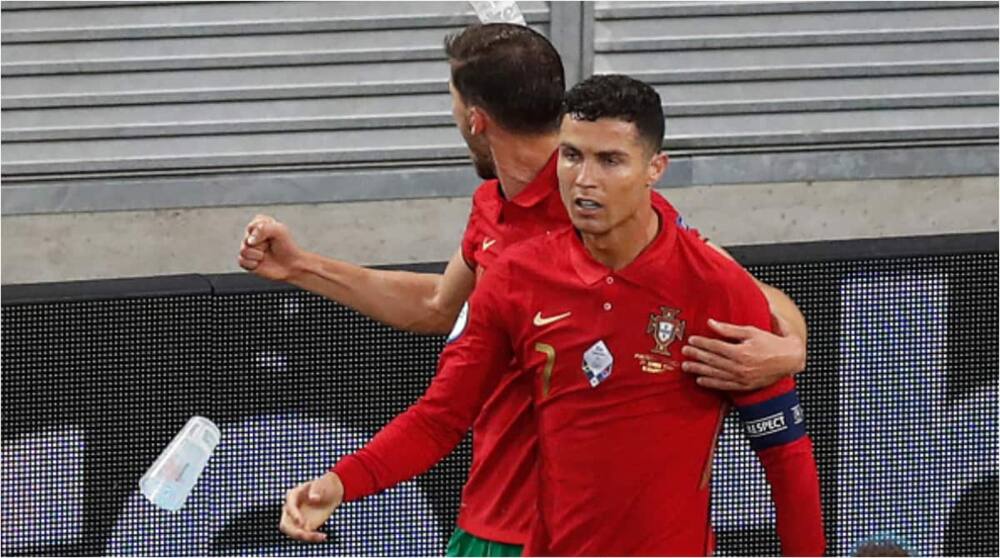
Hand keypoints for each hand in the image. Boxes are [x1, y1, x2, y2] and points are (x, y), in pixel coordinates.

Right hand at [238, 214, 303, 281]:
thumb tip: (250, 240)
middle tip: (270, 246)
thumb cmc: (287, 246)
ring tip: (265, 255)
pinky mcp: (247, 261)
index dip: (263, 234)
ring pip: (243, 251)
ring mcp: (248, 248)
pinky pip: (241, 261)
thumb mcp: (280, 230)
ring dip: (257, 255)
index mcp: (259, 224)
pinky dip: (252, 264)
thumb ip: (263, 229)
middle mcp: (251, 236)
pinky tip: (260, 263)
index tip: (274, 235)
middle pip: (246, 239)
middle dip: (261, 245)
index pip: (252, 226)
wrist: (292, 265)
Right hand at [279, 471, 343, 542]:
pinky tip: (323, 536)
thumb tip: (313, 498)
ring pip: (294, 533)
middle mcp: (291, 509)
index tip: (301, 523)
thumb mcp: (322, 485)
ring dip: (306, 537)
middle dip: (294, 532)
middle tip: (306, 534)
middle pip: (285, 525)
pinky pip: (305, 535)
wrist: (331, 493)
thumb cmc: (324, 486)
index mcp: (292, 496)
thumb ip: (317, 489)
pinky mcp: (304, 526)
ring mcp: (296, 519)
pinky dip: (313, 538)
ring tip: (321, 536)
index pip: (289, 507)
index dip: (293, 515)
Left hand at [680, 313, 805, 390]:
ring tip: (686, 366)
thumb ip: (729, 329)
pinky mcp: (744, 386)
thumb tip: (711, 323)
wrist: (790, 360)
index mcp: (741, 351)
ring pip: (715, 374)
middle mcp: (740, 366)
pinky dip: (711, 383)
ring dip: (698, 370)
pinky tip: (700, 380)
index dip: (702, 343)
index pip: (716, 346)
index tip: (691, 339)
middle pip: (713, 360)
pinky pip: (724, 386)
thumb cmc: (772, 342)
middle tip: (684, 352)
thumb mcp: (751, 331)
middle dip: (696, 356)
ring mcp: (741, 378)